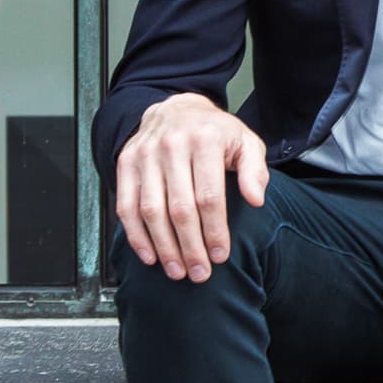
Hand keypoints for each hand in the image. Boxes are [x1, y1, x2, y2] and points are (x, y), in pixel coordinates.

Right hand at [116, 93, 269, 281]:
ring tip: (177, 271)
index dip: (214, 230)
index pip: (209, 195)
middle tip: (199, 273)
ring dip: (164, 247)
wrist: (176, 108)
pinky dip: (136, 235)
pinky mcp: (126, 164)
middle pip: (179, 208)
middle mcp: (172, 145)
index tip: (220, 256)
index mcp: (205, 140)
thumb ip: (255, 170)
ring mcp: (145, 154)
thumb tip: (256, 199)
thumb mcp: (245, 142)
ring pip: (151, 210)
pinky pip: (126, 205)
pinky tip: (149, 255)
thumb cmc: (215, 133)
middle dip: (190, 247)